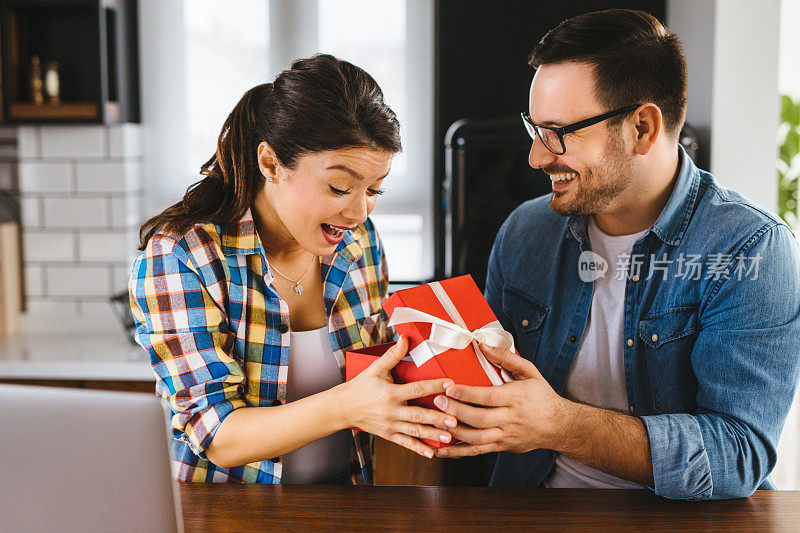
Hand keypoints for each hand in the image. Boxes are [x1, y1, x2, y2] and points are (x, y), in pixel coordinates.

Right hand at [339, 336, 456, 457]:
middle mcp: (392, 411)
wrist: (343, 407)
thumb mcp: (375, 368)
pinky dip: (418, 449)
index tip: (450, 385)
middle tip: (455, 420)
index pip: (417, 389)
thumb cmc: (361, 386)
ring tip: (449, 437)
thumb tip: (405, 338)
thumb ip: (393, 355)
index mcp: (391, 393)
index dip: (434, 386)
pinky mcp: (389, 435)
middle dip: (437, 418)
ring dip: (433, 435)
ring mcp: (391, 425)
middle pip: (419, 415)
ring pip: (415, 431)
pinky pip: (406, 443)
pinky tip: (431, 454)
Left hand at [433, 342, 568, 457]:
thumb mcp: (530, 373)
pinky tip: (442, 449)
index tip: (449, 388)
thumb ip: (506, 357)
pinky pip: (478, 451)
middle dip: (456, 411)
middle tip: (437, 402)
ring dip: (454, 432)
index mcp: (516, 398)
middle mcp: (511, 419)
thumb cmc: (542, 396)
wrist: (560, 426)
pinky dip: (459, 452)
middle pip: (479, 418)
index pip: (488, 397)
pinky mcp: (502, 446)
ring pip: (477, 438)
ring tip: (435, 423)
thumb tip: (483, 345)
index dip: (467, 393)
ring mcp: (506, 435)